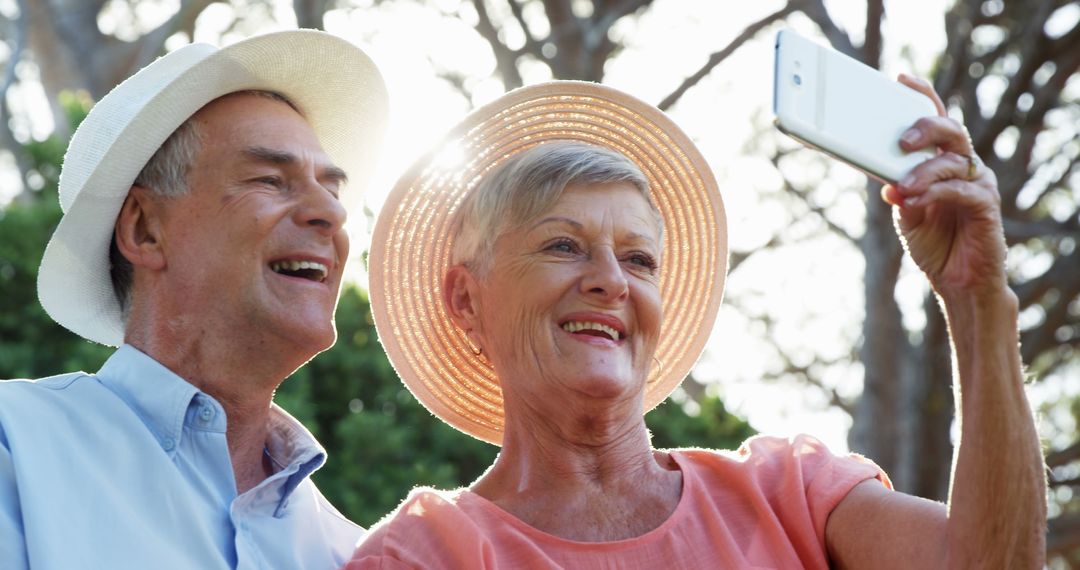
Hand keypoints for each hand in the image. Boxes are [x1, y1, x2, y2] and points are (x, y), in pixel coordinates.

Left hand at [880, 74, 1008, 299]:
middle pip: (950, 131)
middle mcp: (964, 166)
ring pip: (953, 160)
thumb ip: (897, 192)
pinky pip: (962, 190)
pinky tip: (914, 200)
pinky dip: (935, 193)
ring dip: (922, 172)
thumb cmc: (934, 244)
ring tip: (901, 187)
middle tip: (901, 141)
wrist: (957, 282)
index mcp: (943, 162)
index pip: (936, 121)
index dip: (922, 97)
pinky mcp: (986, 206)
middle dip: (924, 129)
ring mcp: (978, 183)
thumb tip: (883, 178)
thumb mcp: (906, 214)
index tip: (900, 80)